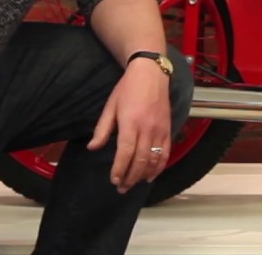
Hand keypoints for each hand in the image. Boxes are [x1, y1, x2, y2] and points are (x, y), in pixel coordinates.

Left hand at [88, 61, 171, 193]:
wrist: (151, 73)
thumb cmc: (127, 88)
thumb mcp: (110, 106)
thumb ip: (102, 129)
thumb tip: (93, 148)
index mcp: (130, 122)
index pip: (125, 153)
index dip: (119, 170)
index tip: (114, 180)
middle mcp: (147, 128)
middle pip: (140, 160)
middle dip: (130, 177)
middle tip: (121, 187)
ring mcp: (160, 130)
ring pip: (153, 159)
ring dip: (143, 175)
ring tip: (133, 183)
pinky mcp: (169, 130)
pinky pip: (165, 153)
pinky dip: (159, 167)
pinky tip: (150, 175)